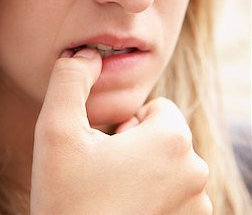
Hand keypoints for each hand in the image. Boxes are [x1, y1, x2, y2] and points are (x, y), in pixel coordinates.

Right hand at [30, 48, 211, 214]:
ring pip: (168, 167)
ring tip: (111, 194)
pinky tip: (122, 211)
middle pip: (164, 137)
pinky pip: (173, 196)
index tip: (105, 148)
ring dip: (144, 173)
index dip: (126, 124)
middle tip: (103, 171)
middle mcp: (195, 171)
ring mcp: (196, 206)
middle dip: (136, 146)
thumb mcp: (56, 129)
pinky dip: (153, 198)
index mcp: (172, 140)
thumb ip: (70, 80)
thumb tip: (85, 54)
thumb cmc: (66, 199)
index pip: (157, 109)